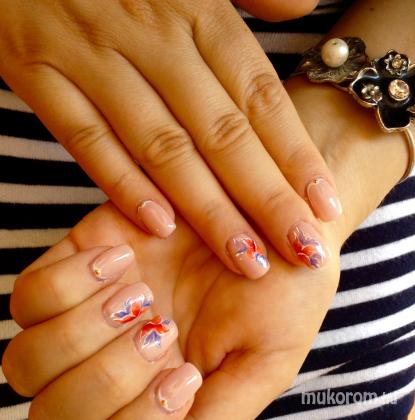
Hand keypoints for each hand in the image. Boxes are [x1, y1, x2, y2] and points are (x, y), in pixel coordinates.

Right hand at [0, 0, 340, 278]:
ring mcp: (92, 58)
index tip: (322, 204)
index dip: (295, 155)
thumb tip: (304, 10)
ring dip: (208, 209)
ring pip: (163, 149)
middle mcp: (151, 37)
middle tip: (301, 249)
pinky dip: (123, 185)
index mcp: (195, 9)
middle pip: (222, 134)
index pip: (259, 97)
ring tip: (245, 257)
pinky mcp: (40, 76)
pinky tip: (160, 226)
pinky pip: (86, 140)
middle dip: (265, 199)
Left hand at [3, 202, 340, 418]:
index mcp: (161, 394)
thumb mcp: (266, 358)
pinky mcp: (78, 263)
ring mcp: (91, 312)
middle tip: (165, 328)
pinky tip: (123, 260)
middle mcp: (117, 360)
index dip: (136, 418)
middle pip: (55, 410)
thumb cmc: (281, 290)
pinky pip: (31, 295)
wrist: (273, 220)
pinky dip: (68, 284)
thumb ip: (221, 414)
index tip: (187, 375)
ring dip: (84, 331)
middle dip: (108, 377)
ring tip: (143, 291)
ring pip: (27, 359)